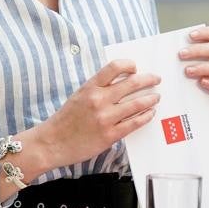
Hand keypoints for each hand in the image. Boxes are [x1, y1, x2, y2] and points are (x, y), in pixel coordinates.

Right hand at [37, 59, 160, 167]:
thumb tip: (122, 82)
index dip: (129, 65)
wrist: (52, 143)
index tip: (136, 68)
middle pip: (132, 83)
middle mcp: (99, 100)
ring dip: (151, 98)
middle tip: (156, 79)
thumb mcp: (79, 96)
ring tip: (156, 97)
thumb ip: (98, 89)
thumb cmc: (65, 120)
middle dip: (149, 79)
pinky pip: (135, 123)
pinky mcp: (110, 135)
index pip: (114, 67)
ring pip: (137, 104)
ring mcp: (105, 118)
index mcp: (90, 87)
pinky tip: (150, 113)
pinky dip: (146, 116)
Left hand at [178, 25, 208, 101]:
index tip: (190, 36)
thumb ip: (180, 55)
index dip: (206, 33)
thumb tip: (165, 45)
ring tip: (188, 71)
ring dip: (204, 67)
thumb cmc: (188, 79)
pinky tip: (202, 82)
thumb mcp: (184, 64)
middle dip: (199, 50)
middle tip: (181, 54)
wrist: (195, 104)